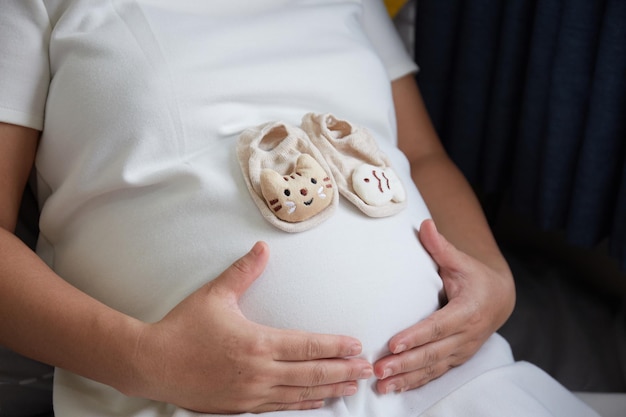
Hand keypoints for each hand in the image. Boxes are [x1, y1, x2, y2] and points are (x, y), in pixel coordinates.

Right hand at [132, 242, 372, 412]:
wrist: (152, 363)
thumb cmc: (183, 327)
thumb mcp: (214, 295)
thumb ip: (243, 272)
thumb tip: (262, 247)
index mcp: (257, 343)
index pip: (307, 345)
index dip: (335, 346)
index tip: (356, 346)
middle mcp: (259, 371)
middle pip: (311, 373)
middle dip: (343, 372)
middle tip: (368, 371)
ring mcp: (251, 393)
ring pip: (300, 394)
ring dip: (329, 391)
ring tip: (352, 388)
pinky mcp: (240, 407)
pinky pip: (279, 408)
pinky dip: (302, 405)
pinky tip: (316, 403)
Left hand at [374, 219, 514, 393]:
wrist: (500, 299)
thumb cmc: (475, 277)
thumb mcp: (461, 262)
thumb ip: (441, 247)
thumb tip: (425, 225)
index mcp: (467, 311)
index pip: (437, 327)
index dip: (416, 336)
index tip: (393, 344)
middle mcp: (466, 335)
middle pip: (432, 353)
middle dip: (404, 363)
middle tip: (379, 369)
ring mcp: (462, 351)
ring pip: (432, 368)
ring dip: (406, 378)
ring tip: (382, 385)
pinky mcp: (457, 359)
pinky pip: (435, 374)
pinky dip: (415, 382)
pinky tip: (395, 388)